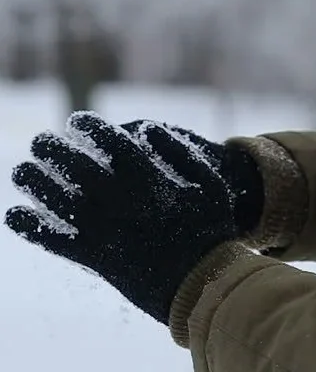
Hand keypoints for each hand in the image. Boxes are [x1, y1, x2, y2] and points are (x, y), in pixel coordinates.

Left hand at [4, 112, 236, 323]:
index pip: (110, 142)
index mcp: (148, 179)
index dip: (90, 126)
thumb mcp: (210, 184)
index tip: (77, 120)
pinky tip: (15, 216)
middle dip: (53, 149)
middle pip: (75, 166)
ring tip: (22, 169)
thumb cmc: (209, 230)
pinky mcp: (95, 257)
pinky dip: (32, 228)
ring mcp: (104, 229)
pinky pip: (56, 240)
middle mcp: (119, 200)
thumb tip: (148, 127)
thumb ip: (180, 152)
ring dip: (35, 182)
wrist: (200, 282)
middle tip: (40, 140)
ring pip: (58, 199)